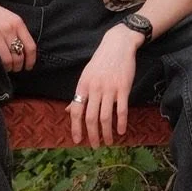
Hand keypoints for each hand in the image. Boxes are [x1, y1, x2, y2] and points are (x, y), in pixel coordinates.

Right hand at [0, 0, 36, 71]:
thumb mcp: (10, 19)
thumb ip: (18, 33)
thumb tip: (26, 55)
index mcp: (17, 23)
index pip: (30, 47)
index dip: (31, 61)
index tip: (28, 67)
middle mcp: (8, 28)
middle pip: (18, 56)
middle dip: (18, 66)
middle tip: (15, 68)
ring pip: (6, 59)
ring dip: (7, 67)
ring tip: (6, 67)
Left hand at [69, 27, 141, 144]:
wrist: (118, 44)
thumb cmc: (101, 61)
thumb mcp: (86, 76)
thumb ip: (78, 94)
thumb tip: (67, 111)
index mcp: (83, 86)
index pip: (76, 111)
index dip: (76, 128)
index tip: (77, 140)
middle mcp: (94, 88)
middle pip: (91, 118)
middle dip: (92, 135)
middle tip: (95, 146)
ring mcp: (109, 88)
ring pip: (106, 117)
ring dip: (107, 133)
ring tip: (109, 142)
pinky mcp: (123, 87)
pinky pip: (121, 109)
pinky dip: (121, 122)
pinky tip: (121, 131)